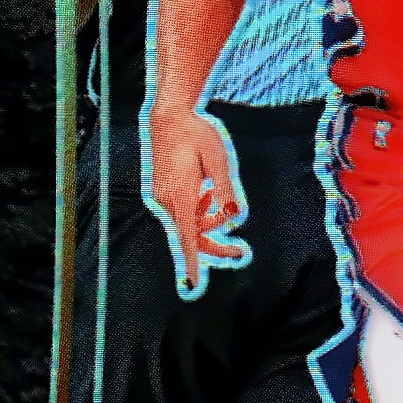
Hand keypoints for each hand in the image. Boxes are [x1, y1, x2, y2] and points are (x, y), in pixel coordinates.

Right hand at [145, 102, 249, 292]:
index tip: (192, 285)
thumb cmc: (196, 135)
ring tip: (217, 193)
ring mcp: (162, 197)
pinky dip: (197, 208)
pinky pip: (182, 211)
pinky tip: (205, 189)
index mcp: (181, 196)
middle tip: (241, 250)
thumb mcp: (218, 160)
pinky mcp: (162, 192)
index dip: (191, 262)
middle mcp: (167, 201)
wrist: (170, 116)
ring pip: (187, 223)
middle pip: (190, 236)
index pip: (186, 238)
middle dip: (214, 244)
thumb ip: (226, 190)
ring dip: (207, 219)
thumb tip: (235, 216)